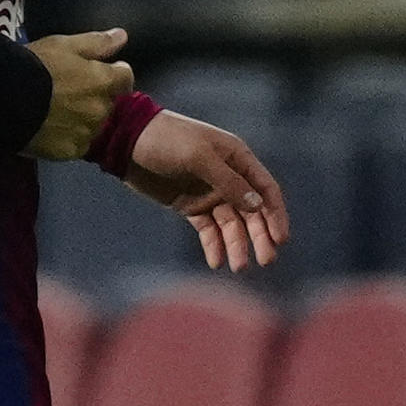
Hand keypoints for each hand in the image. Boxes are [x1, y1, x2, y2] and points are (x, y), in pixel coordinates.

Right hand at [23, 28, 131, 159]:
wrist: (3, 98)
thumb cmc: (35, 66)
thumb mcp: (64, 44)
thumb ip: (97, 42)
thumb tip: (122, 36)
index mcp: (103, 81)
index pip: (125, 77)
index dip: (113, 72)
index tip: (95, 71)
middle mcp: (100, 109)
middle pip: (107, 102)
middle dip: (94, 96)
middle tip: (68, 90)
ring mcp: (85, 133)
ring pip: (92, 124)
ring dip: (82, 117)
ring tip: (55, 110)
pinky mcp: (69, 151)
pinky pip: (76, 144)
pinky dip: (68, 137)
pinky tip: (50, 127)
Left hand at [124, 110, 290, 271]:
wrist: (126, 141)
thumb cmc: (166, 140)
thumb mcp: (199, 157)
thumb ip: (228, 182)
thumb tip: (259, 206)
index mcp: (236, 158)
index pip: (265, 190)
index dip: (275, 214)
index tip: (280, 239)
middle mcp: (227, 177)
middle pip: (252, 212)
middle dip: (260, 236)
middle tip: (266, 260)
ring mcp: (208, 193)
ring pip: (231, 224)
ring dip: (237, 245)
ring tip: (237, 266)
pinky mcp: (189, 206)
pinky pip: (208, 229)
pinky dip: (214, 245)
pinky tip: (215, 261)